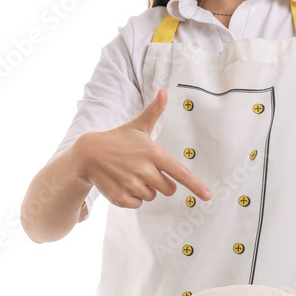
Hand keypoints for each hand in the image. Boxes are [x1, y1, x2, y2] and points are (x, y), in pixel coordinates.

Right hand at [74, 88, 210, 207]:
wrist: (88, 153)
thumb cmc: (118, 139)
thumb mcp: (137, 125)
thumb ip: (154, 111)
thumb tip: (164, 91)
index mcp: (154, 153)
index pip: (180, 173)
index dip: (195, 185)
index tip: (207, 195)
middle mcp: (145, 170)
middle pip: (168, 189)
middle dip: (161, 183)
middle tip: (145, 170)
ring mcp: (132, 185)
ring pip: (151, 197)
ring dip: (145, 189)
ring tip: (130, 174)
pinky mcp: (121, 197)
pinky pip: (137, 204)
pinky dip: (132, 198)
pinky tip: (122, 184)